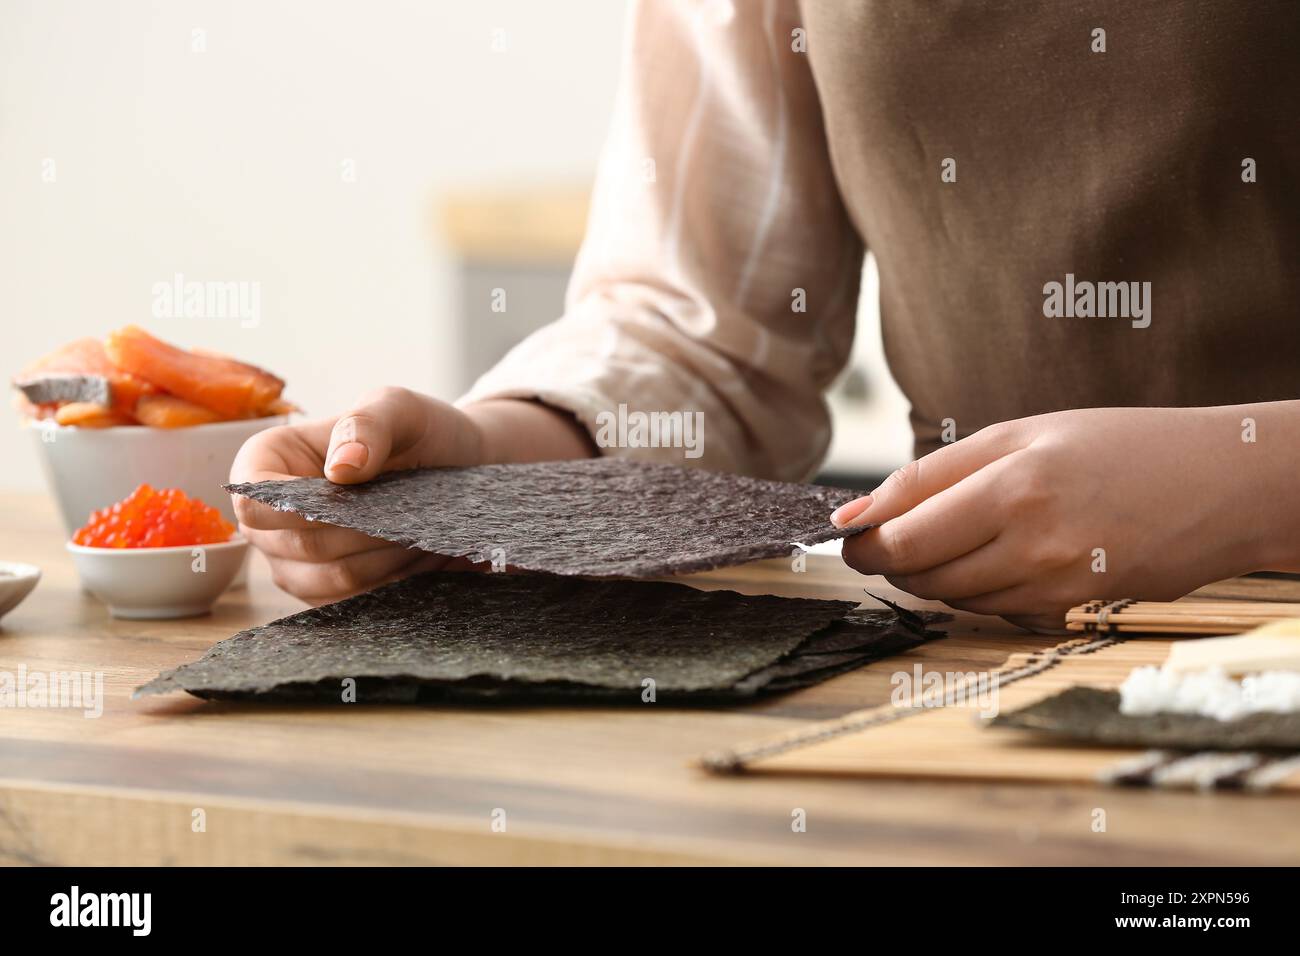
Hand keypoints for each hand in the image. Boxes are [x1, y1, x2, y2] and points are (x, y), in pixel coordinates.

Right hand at [230, 387, 593, 603]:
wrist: (457, 467)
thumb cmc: (420, 431)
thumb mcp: (399, 409)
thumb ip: (367, 424)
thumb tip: (342, 466)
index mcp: (267, 461)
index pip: (255, 501)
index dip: (296, 509)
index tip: (356, 502)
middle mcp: (270, 518)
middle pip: (299, 546)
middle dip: (362, 534)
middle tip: (410, 514)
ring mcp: (295, 560)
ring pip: (329, 581)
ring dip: (382, 561)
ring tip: (420, 532)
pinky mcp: (328, 591)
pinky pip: (352, 601)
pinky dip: (392, 582)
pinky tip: (421, 555)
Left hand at [833, 407, 1273, 631]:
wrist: (1221, 484)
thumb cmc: (1117, 446)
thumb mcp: (1023, 434)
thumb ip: (932, 473)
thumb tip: (851, 515)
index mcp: (1013, 480)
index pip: (904, 530)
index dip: (863, 541)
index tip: (847, 537)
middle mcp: (1031, 537)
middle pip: (919, 570)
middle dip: (889, 561)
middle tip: (887, 544)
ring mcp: (1055, 582)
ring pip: (953, 598)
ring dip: (932, 578)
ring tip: (952, 542)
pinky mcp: (1073, 611)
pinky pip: (995, 613)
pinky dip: (977, 593)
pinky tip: (998, 561)